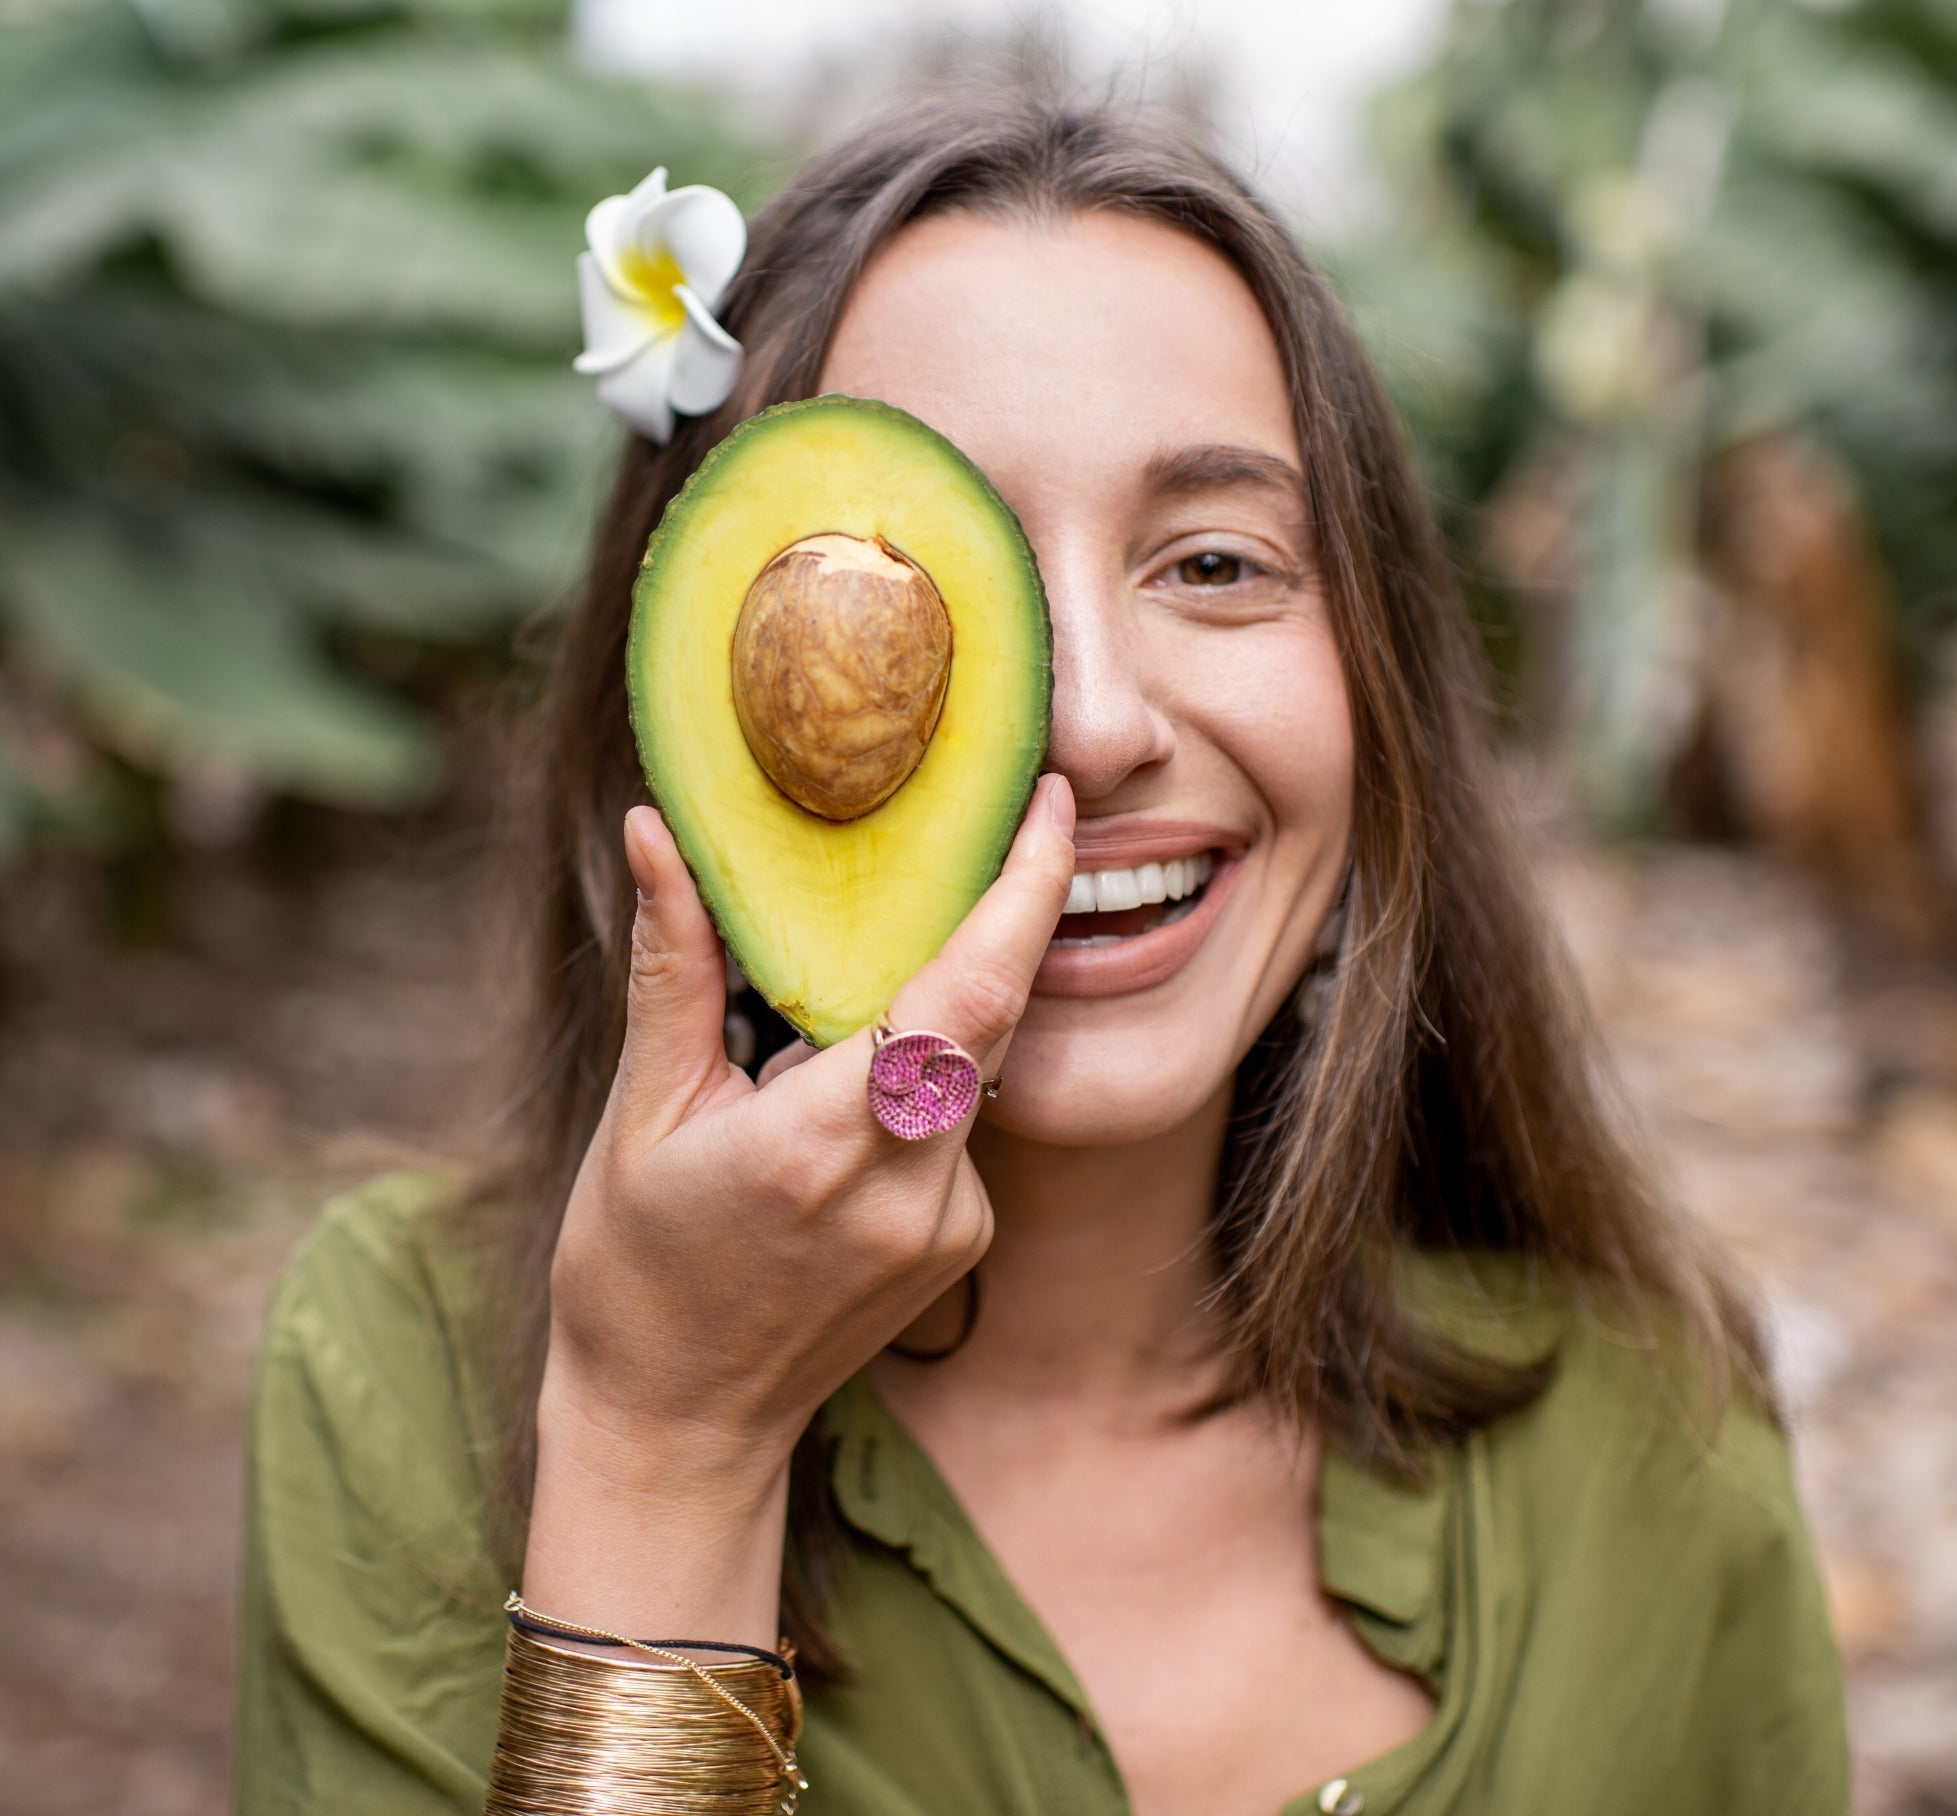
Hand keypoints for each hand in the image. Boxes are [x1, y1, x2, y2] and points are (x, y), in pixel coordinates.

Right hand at [521, 773, 1073, 1638]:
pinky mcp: (964, 1240)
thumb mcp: (640, 1112)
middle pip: (990, 1015)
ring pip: (976, 1064)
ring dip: (930, 1013)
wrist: (680, 1425)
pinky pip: (963, 1121)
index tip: (1051, 802)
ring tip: (834, 1025)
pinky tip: (839, 1115)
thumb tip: (658, 830)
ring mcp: (950, 1224)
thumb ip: (674, 965)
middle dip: (998, 916)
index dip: (1024, 893)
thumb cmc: (635, 1268)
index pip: (964, 996)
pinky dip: (918, 1083)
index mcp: (820, 1142)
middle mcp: (910, 1186)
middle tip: (991, 827)